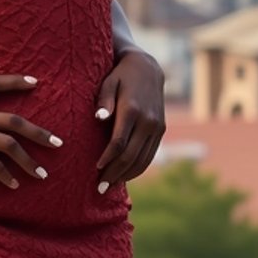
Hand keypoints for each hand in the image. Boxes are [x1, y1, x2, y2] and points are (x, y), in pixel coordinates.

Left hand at [94, 49, 165, 190]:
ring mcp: (157, 126)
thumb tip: (98, 117)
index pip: (119, 142)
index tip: (95, 170)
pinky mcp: (161, 130)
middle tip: (100, 188)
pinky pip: (150, 155)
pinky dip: (138, 168)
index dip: (107, 159)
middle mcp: (148, 120)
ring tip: (110, 186)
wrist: (148, 68)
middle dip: (114, 173)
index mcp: (132, 110)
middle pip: (130, 155)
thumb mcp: (109, 82)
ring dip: (126, 175)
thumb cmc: (120, 76)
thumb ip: (104, 100)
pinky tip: (125, 176)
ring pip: (142, 159)